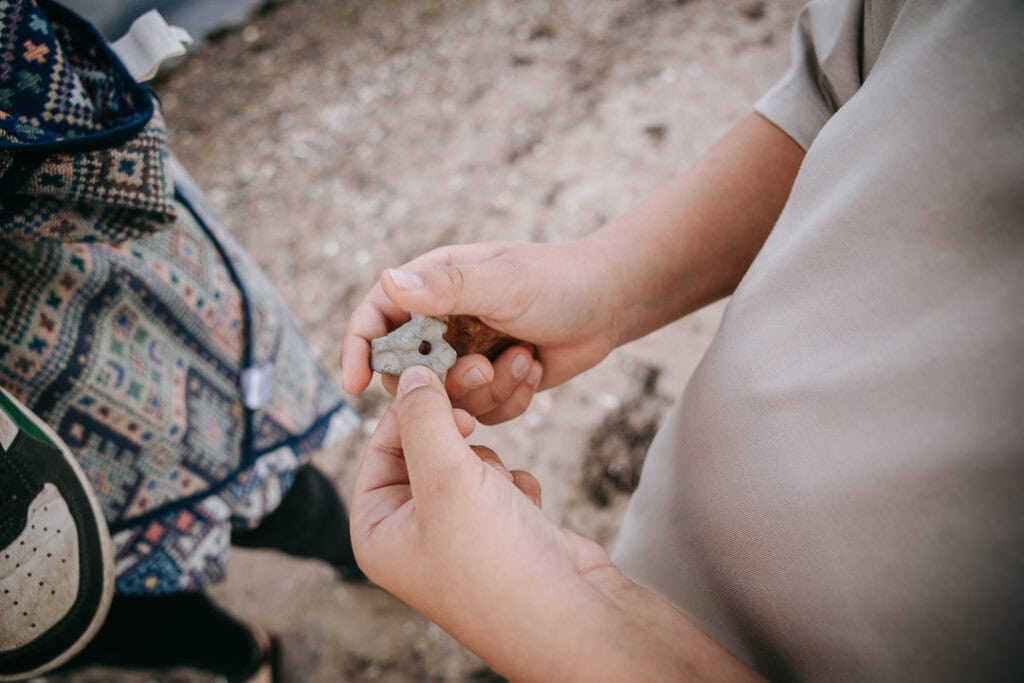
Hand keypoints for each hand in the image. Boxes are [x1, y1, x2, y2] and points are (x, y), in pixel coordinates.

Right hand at [340, 241, 618, 423]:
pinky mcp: (492, 384)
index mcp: (433, 286)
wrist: (610, 304)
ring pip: (448, 401)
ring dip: (487, 390)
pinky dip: (510, 399)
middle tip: (481, 369)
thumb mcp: (503, 282)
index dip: (358, 348)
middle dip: (445, 382)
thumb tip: (388, 280)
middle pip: (408, 372)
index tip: (356, 384)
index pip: (376, 316)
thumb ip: (446, 289)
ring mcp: (466, 356)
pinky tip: (533, 368)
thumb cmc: (557, 281)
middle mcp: (442, 323)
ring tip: (523, 358)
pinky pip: (483, 413)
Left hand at [350, 366, 759, 681]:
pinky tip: (526, 511)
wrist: (574, 617)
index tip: (444, 383)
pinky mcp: (502, 533)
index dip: (412, 411)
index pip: (380, 445)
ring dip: (490, 464)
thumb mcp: (447, 478)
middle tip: (478, 419)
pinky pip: (500, 483)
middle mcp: (413, 533)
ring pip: (468, 462)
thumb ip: (425, 419)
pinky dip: (516, 487)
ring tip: (502, 492)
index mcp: (378, 530)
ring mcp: (460, 534)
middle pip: (426, 449)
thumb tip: (412, 373)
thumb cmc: (497, 561)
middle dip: (458, 436)